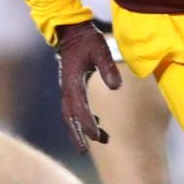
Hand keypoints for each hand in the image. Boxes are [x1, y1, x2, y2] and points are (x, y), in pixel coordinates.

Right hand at [54, 21, 121, 153]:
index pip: (80, 108)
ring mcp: (67, 89)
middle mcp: (67, 89)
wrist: (71, 32)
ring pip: (70, 115)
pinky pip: (74, 109)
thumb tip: (116, 87)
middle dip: (77, 135)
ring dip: (80, 129)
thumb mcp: (100, 49)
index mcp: (73, 83)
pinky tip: (97, 123)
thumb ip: (107, 67)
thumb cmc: (87, 40)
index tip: (96, 137)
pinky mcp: (71, 87)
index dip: (87, 124)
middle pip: (69, 118)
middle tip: (86, 152)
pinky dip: (82, 119)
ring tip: (100, 139)